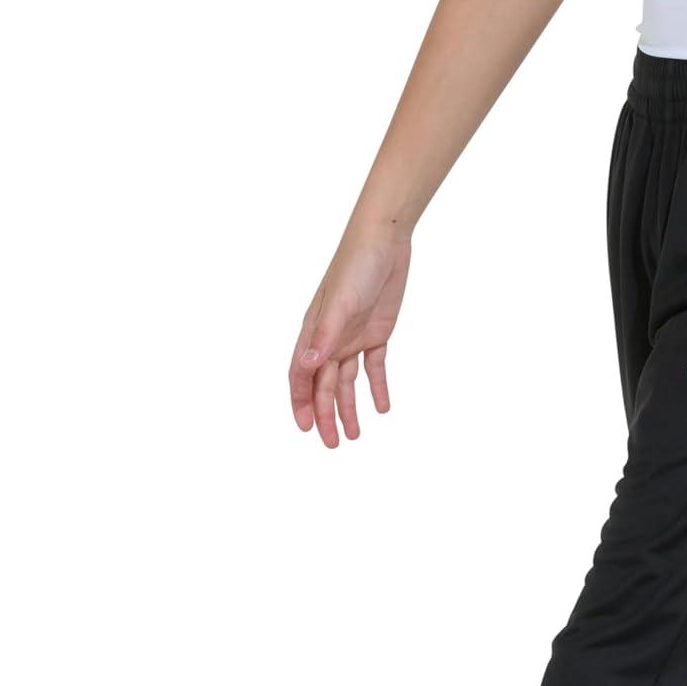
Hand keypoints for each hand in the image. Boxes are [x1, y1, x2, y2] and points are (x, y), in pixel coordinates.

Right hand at [288, 231, 411, 447]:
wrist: (385, 241)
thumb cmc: (355, 265)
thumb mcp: (340, 304)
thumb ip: (324, 337)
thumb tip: (307, 366)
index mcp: (314, 331)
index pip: (301, 375)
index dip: (302, 402)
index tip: (307, 428)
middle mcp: (330, 338)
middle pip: (324, 385)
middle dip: (327, 415)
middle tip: (333, 444)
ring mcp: (352, 337)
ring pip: (348, 382)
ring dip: (349, 408)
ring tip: (354, 436)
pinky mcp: (376, 333)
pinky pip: (374, 367)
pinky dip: (377, 387)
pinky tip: (382, 408)